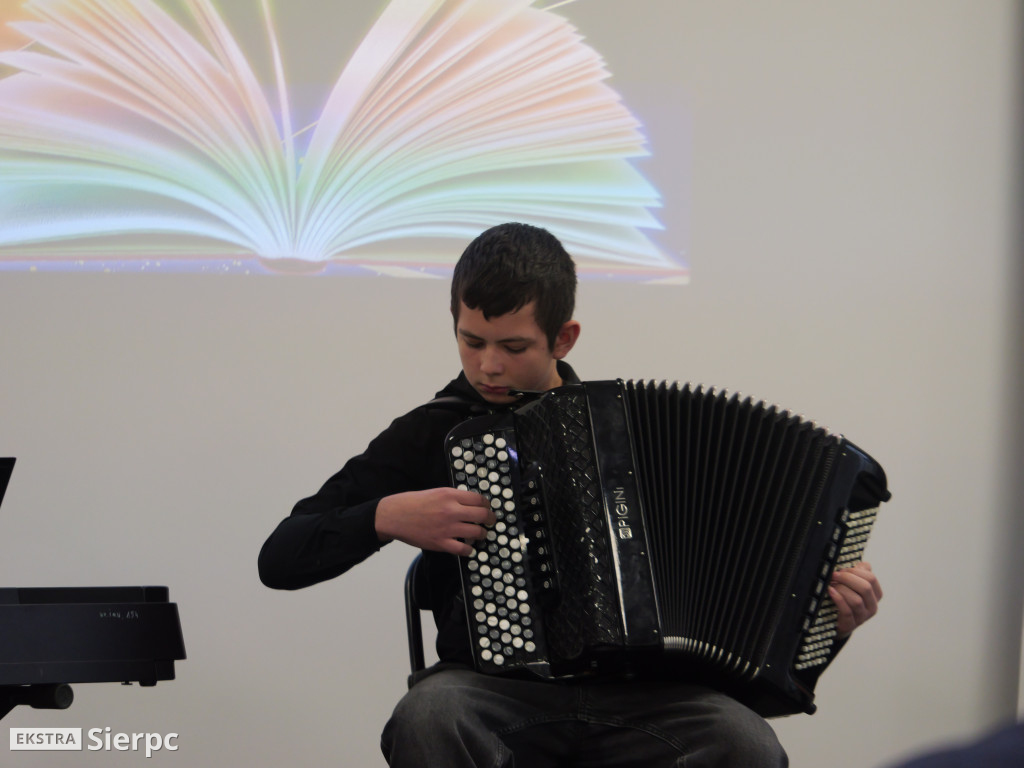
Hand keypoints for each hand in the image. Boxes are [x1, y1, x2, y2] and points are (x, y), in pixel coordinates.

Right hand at [375, 487, 494, 555]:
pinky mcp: (441, 543)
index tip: (487, 508)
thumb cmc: (412, 503)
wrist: (394, 516)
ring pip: (477, 532)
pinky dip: (469, 549)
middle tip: (490, 521)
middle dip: (490, 519)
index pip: (479, 499)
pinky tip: (468, 548)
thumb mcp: (435, 492)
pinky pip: (463, 549)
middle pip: (482, 515)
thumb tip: (469, 504)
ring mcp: (447, 528)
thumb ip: (453, 497)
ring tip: (480, 534)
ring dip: (482, 534)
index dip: (487, 505)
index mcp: (450, 495)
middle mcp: (451, 510)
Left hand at [829, 561, 882, 636]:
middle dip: (847, 578)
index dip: (855, 571)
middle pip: (865, 588)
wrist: (837, 622)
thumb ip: (860, 574)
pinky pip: (847, 611)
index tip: (842, 570)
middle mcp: (872, 607)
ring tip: (831, 585)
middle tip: (834, 575)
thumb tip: (864, 564)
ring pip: (856, 600)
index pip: (871, 578)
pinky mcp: (850, 624)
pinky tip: (830, 591)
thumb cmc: (846, 599)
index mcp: (875, 595)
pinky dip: (838, 599)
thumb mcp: (854, 586)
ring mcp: (862, 617)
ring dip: (841, 589)